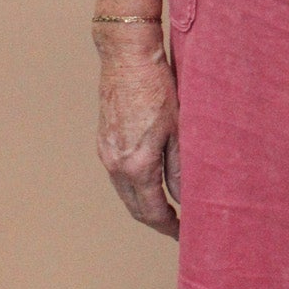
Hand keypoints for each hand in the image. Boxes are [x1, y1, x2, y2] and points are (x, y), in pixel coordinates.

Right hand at [95, 41, 180, 238]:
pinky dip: (133, 186)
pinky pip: (118, 175)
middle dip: (156, 220)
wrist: (126, 56)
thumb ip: (180, 169)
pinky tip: (148, 181)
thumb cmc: (157, 87)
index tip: (183, 233)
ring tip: (166, 206)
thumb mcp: (179, 129)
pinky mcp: (103, 140)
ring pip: (125, 192)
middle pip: (136, 207)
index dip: (169, 226)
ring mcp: (106, 153)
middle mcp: (116, 164)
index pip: (153, 211)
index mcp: (137, 165)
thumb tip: (185, 198)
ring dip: (144, 204)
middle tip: (177, 226)